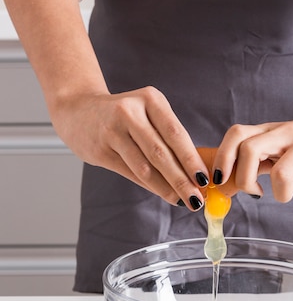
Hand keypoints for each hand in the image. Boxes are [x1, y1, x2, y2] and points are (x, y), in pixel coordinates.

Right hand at [52, 86, 208, 209]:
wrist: (77, 110)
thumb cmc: (123, 116)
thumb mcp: (147, 113)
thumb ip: (168, 138)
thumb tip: (195, 173)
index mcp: (150, 99)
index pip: (176, 134)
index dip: (191, 160)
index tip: (206, 180)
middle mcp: (130, 112)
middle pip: (161, 153)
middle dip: (182, 180)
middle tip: (197, 199)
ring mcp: (112, 131)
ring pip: (145, 167)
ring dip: (166, 188)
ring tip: (183, 200)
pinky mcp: (100, 149)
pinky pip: (130, 173)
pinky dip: (150, 186)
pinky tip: (164, 194)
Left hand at [211, 111, 292, 201]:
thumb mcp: (281, 149)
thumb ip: (255, 163)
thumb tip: (224, 185)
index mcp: (270, 132)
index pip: (236, 135)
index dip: (222, 158)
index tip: (220, 182)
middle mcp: (287, 133)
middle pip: (250, 150)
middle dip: (246, 180)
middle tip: (257, 192)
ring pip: (282, 172)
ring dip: (283, 192)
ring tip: (292, 189)